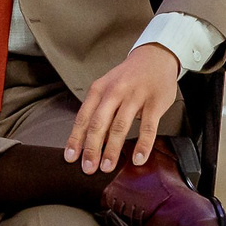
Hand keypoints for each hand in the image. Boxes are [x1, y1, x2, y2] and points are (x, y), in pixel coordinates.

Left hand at [64, 44, 181, 173]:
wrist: (155, 57)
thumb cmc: (127, 78)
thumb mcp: (107, 87)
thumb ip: (98, 110)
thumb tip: (87, 142)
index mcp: (99, 89)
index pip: (83, 117)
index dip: (76, 139)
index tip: (70, 158)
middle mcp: (114, 92)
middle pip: (99, 123)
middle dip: (92, 148)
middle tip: (88, 169)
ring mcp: (135, 96)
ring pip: (120, 126)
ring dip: (113, 149)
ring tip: (107, 167)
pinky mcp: (154, 102)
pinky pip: (148, 127)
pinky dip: (143, 145)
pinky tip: (138, 159)